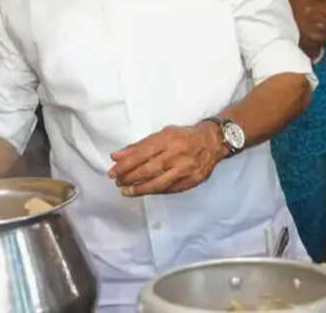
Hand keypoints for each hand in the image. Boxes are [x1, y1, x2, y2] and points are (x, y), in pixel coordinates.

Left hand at [107, 122, 227, 196]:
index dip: (125, 164)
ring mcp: (185, 169)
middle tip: (117, 181)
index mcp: (168, 139)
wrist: (212, 142)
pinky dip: (154, 191)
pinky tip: (144, 191)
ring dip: (139, 188)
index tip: (113, 170)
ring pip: (158, 183)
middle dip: (129, 177)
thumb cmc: (184, 136)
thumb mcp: (162, 134)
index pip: (142, 153)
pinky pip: (169, 189)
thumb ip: (139, 146)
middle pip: (148, 169)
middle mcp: (177, 155)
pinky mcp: (191, 181)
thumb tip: (117, 156)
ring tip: (126, 190)